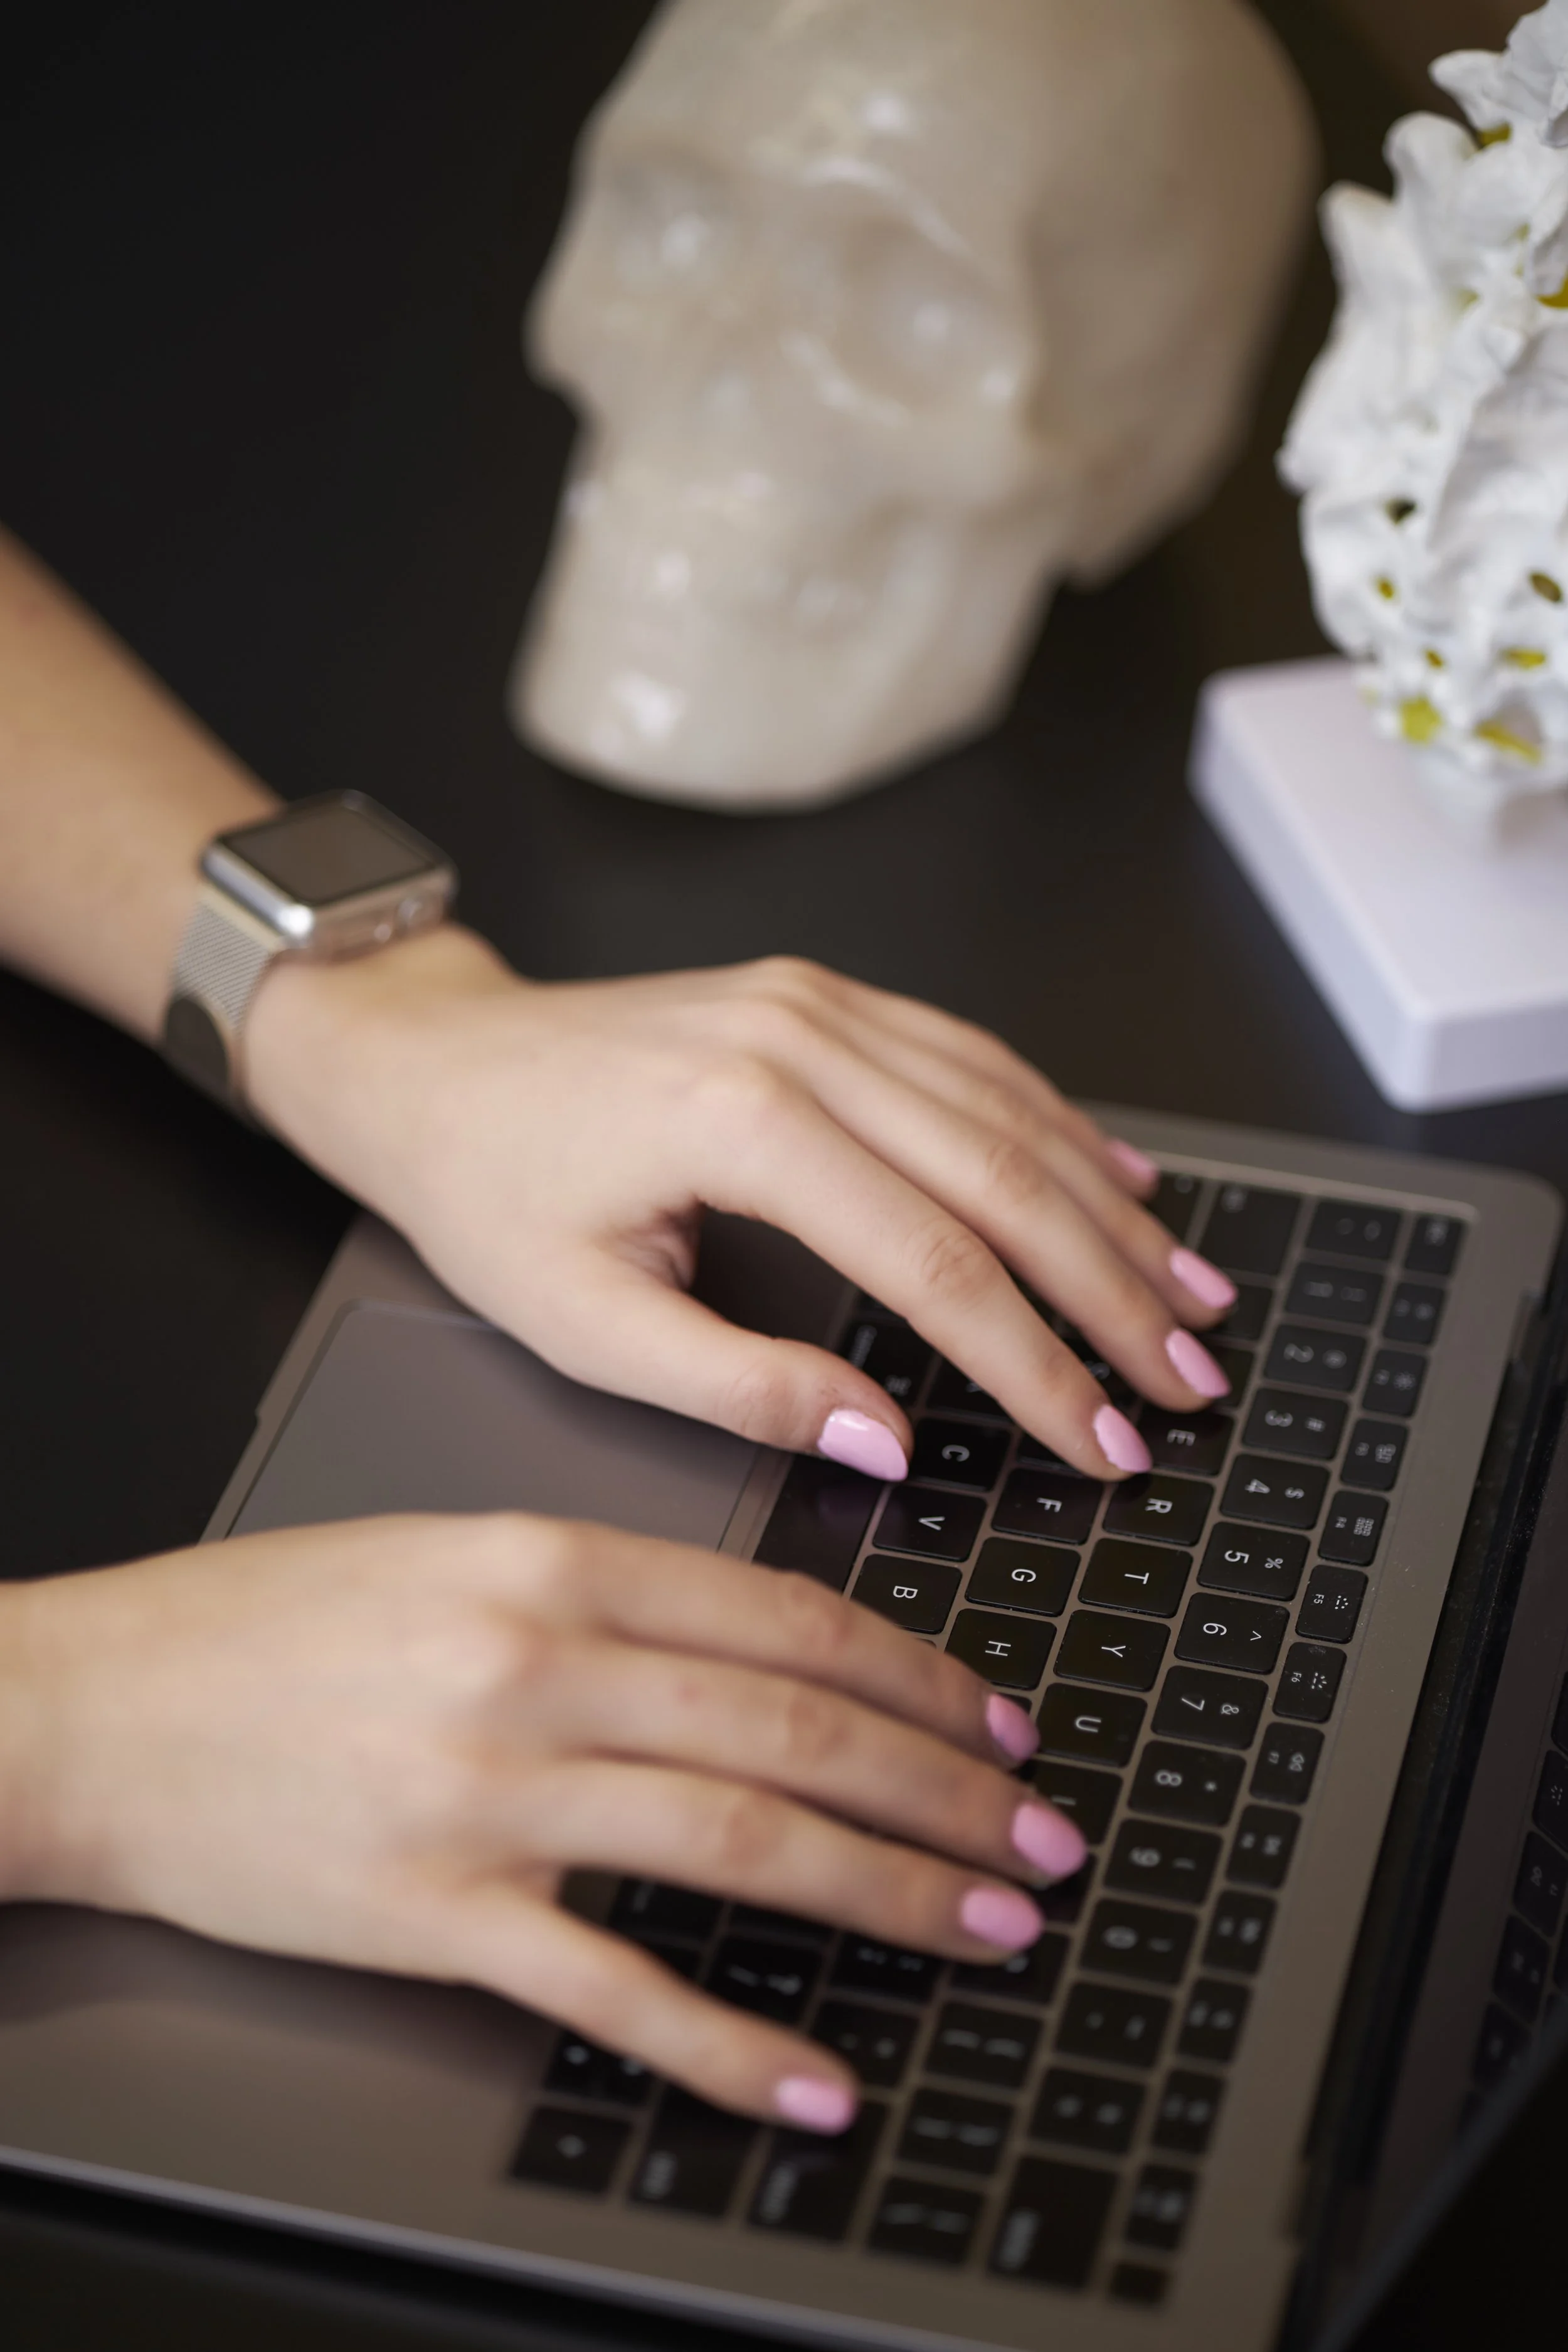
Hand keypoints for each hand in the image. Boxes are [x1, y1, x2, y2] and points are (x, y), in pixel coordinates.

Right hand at [1, 1513, 1081, 2127]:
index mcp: (549, 1559)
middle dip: (950, 1787)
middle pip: (797, 1731)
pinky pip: (617, 1988)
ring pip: (744, 1844)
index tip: (1001, 1719)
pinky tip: (817, 2079)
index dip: (919, 1677)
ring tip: (992, 1924)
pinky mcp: (433, 1916)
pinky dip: (733, 2043)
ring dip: (892, 1893)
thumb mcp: (449, 1549)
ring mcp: (490, 1795)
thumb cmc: (265, 1629)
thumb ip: (604, 1588)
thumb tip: (763, 1647)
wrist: (94, 1711)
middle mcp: (538, 1667)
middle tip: (1046, 1832)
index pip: (787, 1619)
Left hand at [248, 934, 1235, 1479]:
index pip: (937, 1266)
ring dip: (1112, 1210)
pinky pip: (973, 1059)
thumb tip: (888, 1440)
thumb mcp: (585, 1324)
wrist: (432, 1064)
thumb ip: (745, 1388)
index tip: (1106, 1440)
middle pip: (1005, 1178)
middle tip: (1190, 1380)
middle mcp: (800, 1042)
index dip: (1038, 1367)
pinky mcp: (825, 997)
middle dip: (1115, 1292)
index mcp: (741, 1125)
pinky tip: (1120, 1182)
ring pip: (1011, 1111)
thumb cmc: (489, 1191)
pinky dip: (1061, 1125)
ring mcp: (820, 1005)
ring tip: (1191, 1295)